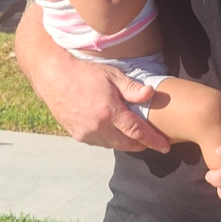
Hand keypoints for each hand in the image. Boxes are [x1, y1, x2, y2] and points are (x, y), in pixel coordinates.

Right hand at [37, 56, 170, 153]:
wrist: (55, 78)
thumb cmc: (86, 74)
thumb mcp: (112, 75)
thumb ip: (132, 88)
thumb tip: (151, 94)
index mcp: (108, 111)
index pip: (136, 131)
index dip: (152, 140)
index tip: (165, 147)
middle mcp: (97, 126)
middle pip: (126, 144)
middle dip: (141, 145)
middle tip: (152, 142)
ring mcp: (86, 133)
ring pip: (113, 145)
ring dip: (125, 142)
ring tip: (134, 135)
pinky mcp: (78, 136)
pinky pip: (100, 143)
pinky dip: (110, 140)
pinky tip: (114, 131)